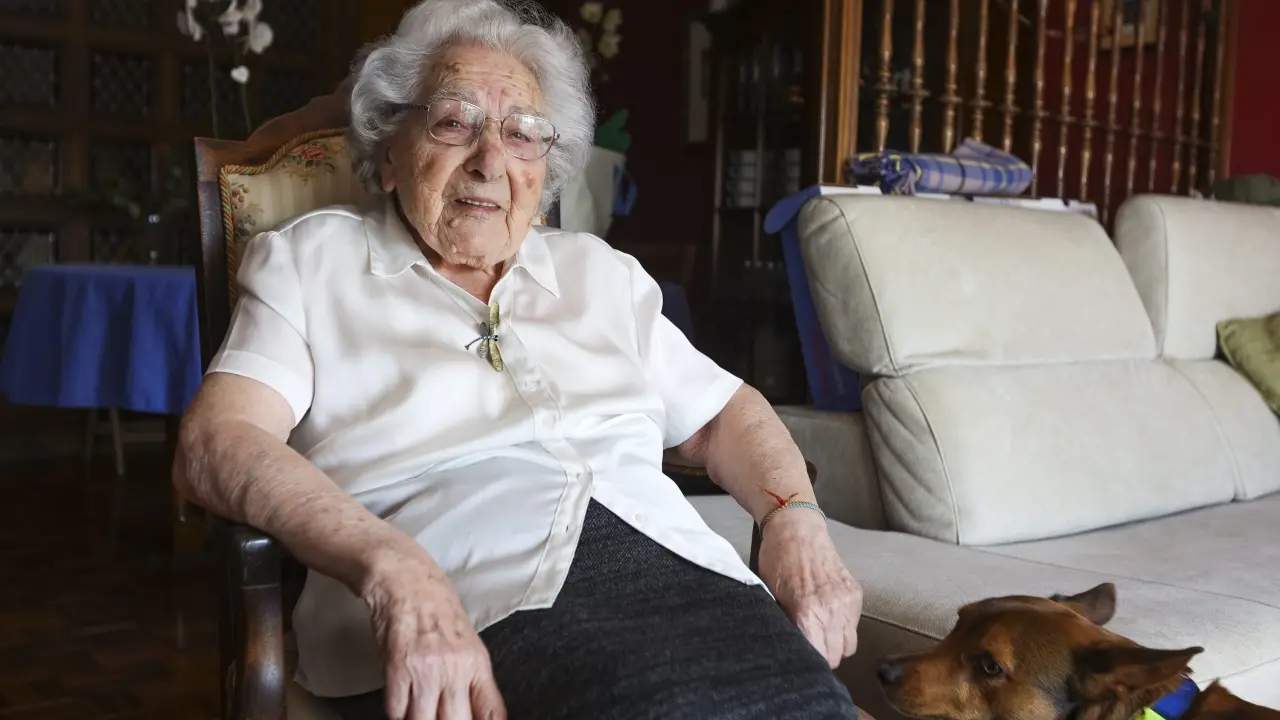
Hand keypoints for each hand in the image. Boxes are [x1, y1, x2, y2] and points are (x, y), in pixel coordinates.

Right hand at [361, 551, 506, 719]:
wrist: (407, 581)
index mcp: (477, 664)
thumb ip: (472, 678)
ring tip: (418, 712)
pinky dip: (398, 713)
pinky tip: (400, 703)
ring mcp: (426, 671)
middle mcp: (455, 670)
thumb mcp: (467, 643)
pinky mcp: (398, 669)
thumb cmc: (436, 608)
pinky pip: (397, 711)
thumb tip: (475, 712)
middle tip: (437, 716)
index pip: (492, 712)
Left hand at [756, 509, 863, 667]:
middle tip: (811, 648)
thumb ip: (784, 623)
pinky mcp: (856, 593)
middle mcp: (832, 611)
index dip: (808, 661)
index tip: (801, 659)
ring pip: (849, 645)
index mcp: (808, 614)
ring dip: (837, 645)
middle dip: (823, 657)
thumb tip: (788, 645)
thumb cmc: (777, 559)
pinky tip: (829, 618)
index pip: (817, 657)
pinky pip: (854, 625)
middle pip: (835, 656)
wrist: (796, 528)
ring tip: (821, 636)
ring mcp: (847, 602)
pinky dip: (844, 627)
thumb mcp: (770, 594)